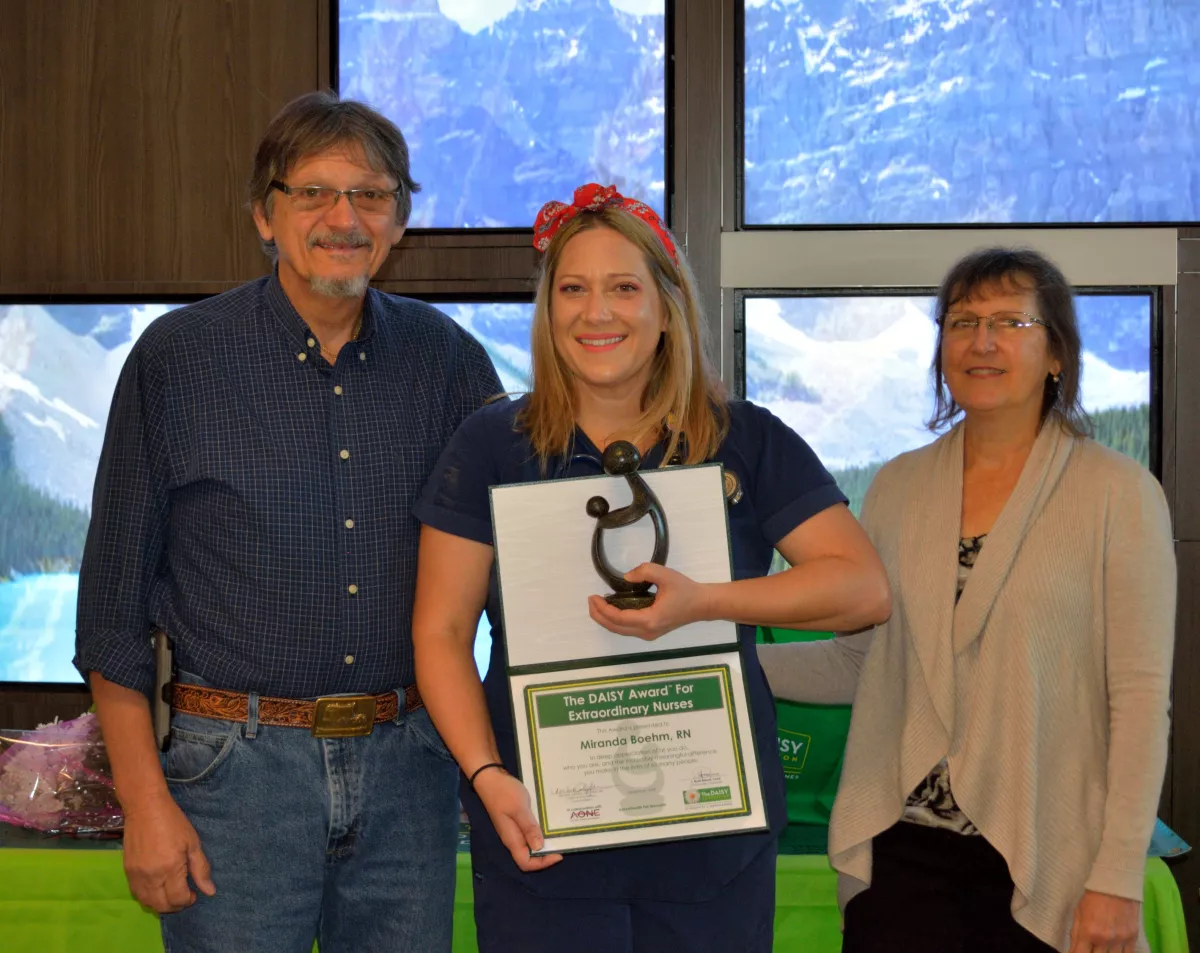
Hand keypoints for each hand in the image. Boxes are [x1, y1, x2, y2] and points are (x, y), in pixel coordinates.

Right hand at [122, 795, 214, 912]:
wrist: (145, 808)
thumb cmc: (173, 822)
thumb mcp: (193, 843)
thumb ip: (200, 869)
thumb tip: (209, 891)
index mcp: (169, 869)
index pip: (177, 899)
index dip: (188, 900)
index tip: (194, 893)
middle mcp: (150, 877)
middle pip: (161, 905)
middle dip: (175, 905)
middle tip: (184, 895)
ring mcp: (136, 876)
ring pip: (147, 902)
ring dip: (160, 903)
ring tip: (171, 893)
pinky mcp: (127, 871)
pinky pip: (136, 893)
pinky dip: (148, 896)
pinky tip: (158, 887)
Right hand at [473, 769, 562, 872]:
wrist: (490, 777)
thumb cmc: (504, 793)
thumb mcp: (519, 809)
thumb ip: (529, 828)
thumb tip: (539, 848)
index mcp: (512, 839)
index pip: (525, 863)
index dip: (542, 863)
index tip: (559, 854)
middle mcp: (513, 838)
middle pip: (529, 856)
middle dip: (546, 855)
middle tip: (562, 844)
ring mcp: (514, 829)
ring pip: (530, 844)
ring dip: (544, 843)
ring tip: (559, 835)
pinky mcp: (517, 820)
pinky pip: (530, 832)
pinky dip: (540, 831)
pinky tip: (550, 823)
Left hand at [588, 563, 710, 640]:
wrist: (702, 604)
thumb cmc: (685, 590)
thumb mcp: (665, 575)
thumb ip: (643, 572)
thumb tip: (626, 578)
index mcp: (649, 620)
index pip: (618, 618)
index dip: (602, 608)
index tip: (593, 596)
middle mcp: (646, 631)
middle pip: (614, 628)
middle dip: (598, 615)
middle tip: (590, 600)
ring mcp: (649, 634)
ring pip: (620, 630)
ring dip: (606, 619)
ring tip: (597, 604)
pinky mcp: (651, 632)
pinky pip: (627, 629)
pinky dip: (615, 621)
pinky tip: (612, 609)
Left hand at [1069, 890, 1140, 952]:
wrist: (1116, 884)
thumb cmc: (1093, 897)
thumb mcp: (1078, 913)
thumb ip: (1075, 933)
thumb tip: (1072, 949)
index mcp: (1088, 932)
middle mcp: (1105, 939)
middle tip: (1089, 948)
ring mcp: (1120, 940)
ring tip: (1100, 948)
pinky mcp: (1133, 938)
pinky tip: (1113, 950)